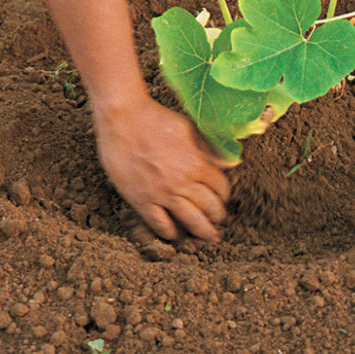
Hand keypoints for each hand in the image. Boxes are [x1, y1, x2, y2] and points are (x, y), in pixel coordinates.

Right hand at [92, 91, 232, 242]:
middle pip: (209, 207)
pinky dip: (170, 233)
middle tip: (218, 221)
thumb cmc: (155, 118)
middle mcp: (183, 182)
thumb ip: (209, 149)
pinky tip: (175, 234)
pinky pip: (160, 224)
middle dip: (217, 216)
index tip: (222, 199)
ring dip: (202, 230)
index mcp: (197, 163)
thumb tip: (230, 162)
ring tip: (207, 235)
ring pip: (190, 220)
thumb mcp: (189, 128)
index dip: (224, 195)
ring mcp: (162, 193)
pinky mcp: (141, 200)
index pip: (220, 187)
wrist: (123, 118)